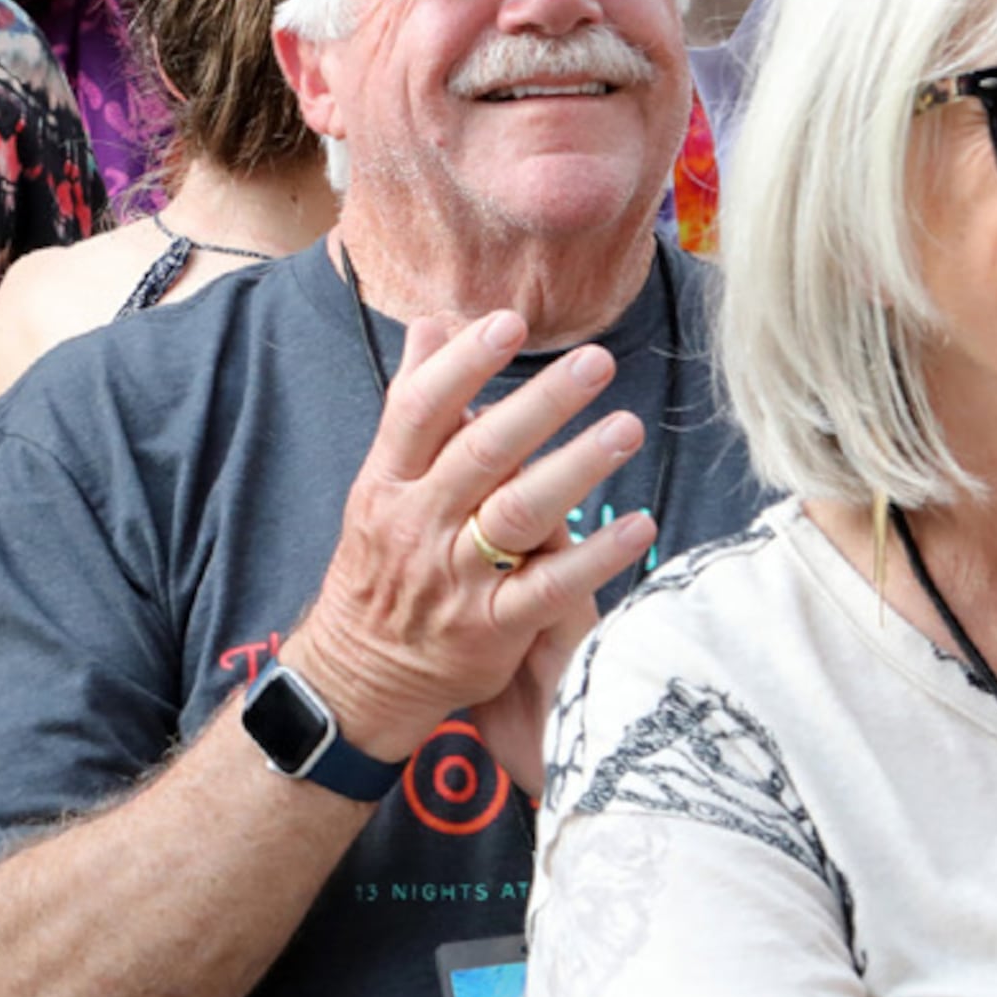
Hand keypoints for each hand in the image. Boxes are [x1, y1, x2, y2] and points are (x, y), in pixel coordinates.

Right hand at [285, 312, 659, 766]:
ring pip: (518, 513)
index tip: (508, 322)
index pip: (420, 410)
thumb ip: (412, 405)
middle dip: (541, 403)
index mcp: (387, 482)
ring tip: (627, 428)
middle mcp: (418, 523)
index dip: (463, 364)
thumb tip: (432, 325)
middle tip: (596, 361)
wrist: (358, 673)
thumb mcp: (380, 484)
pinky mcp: (489, 628)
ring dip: (576, 467)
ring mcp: (454, 577)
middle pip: (481, 453)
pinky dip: (595, 556)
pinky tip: (638, 524)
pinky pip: (548, 588)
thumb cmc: (382, 564)